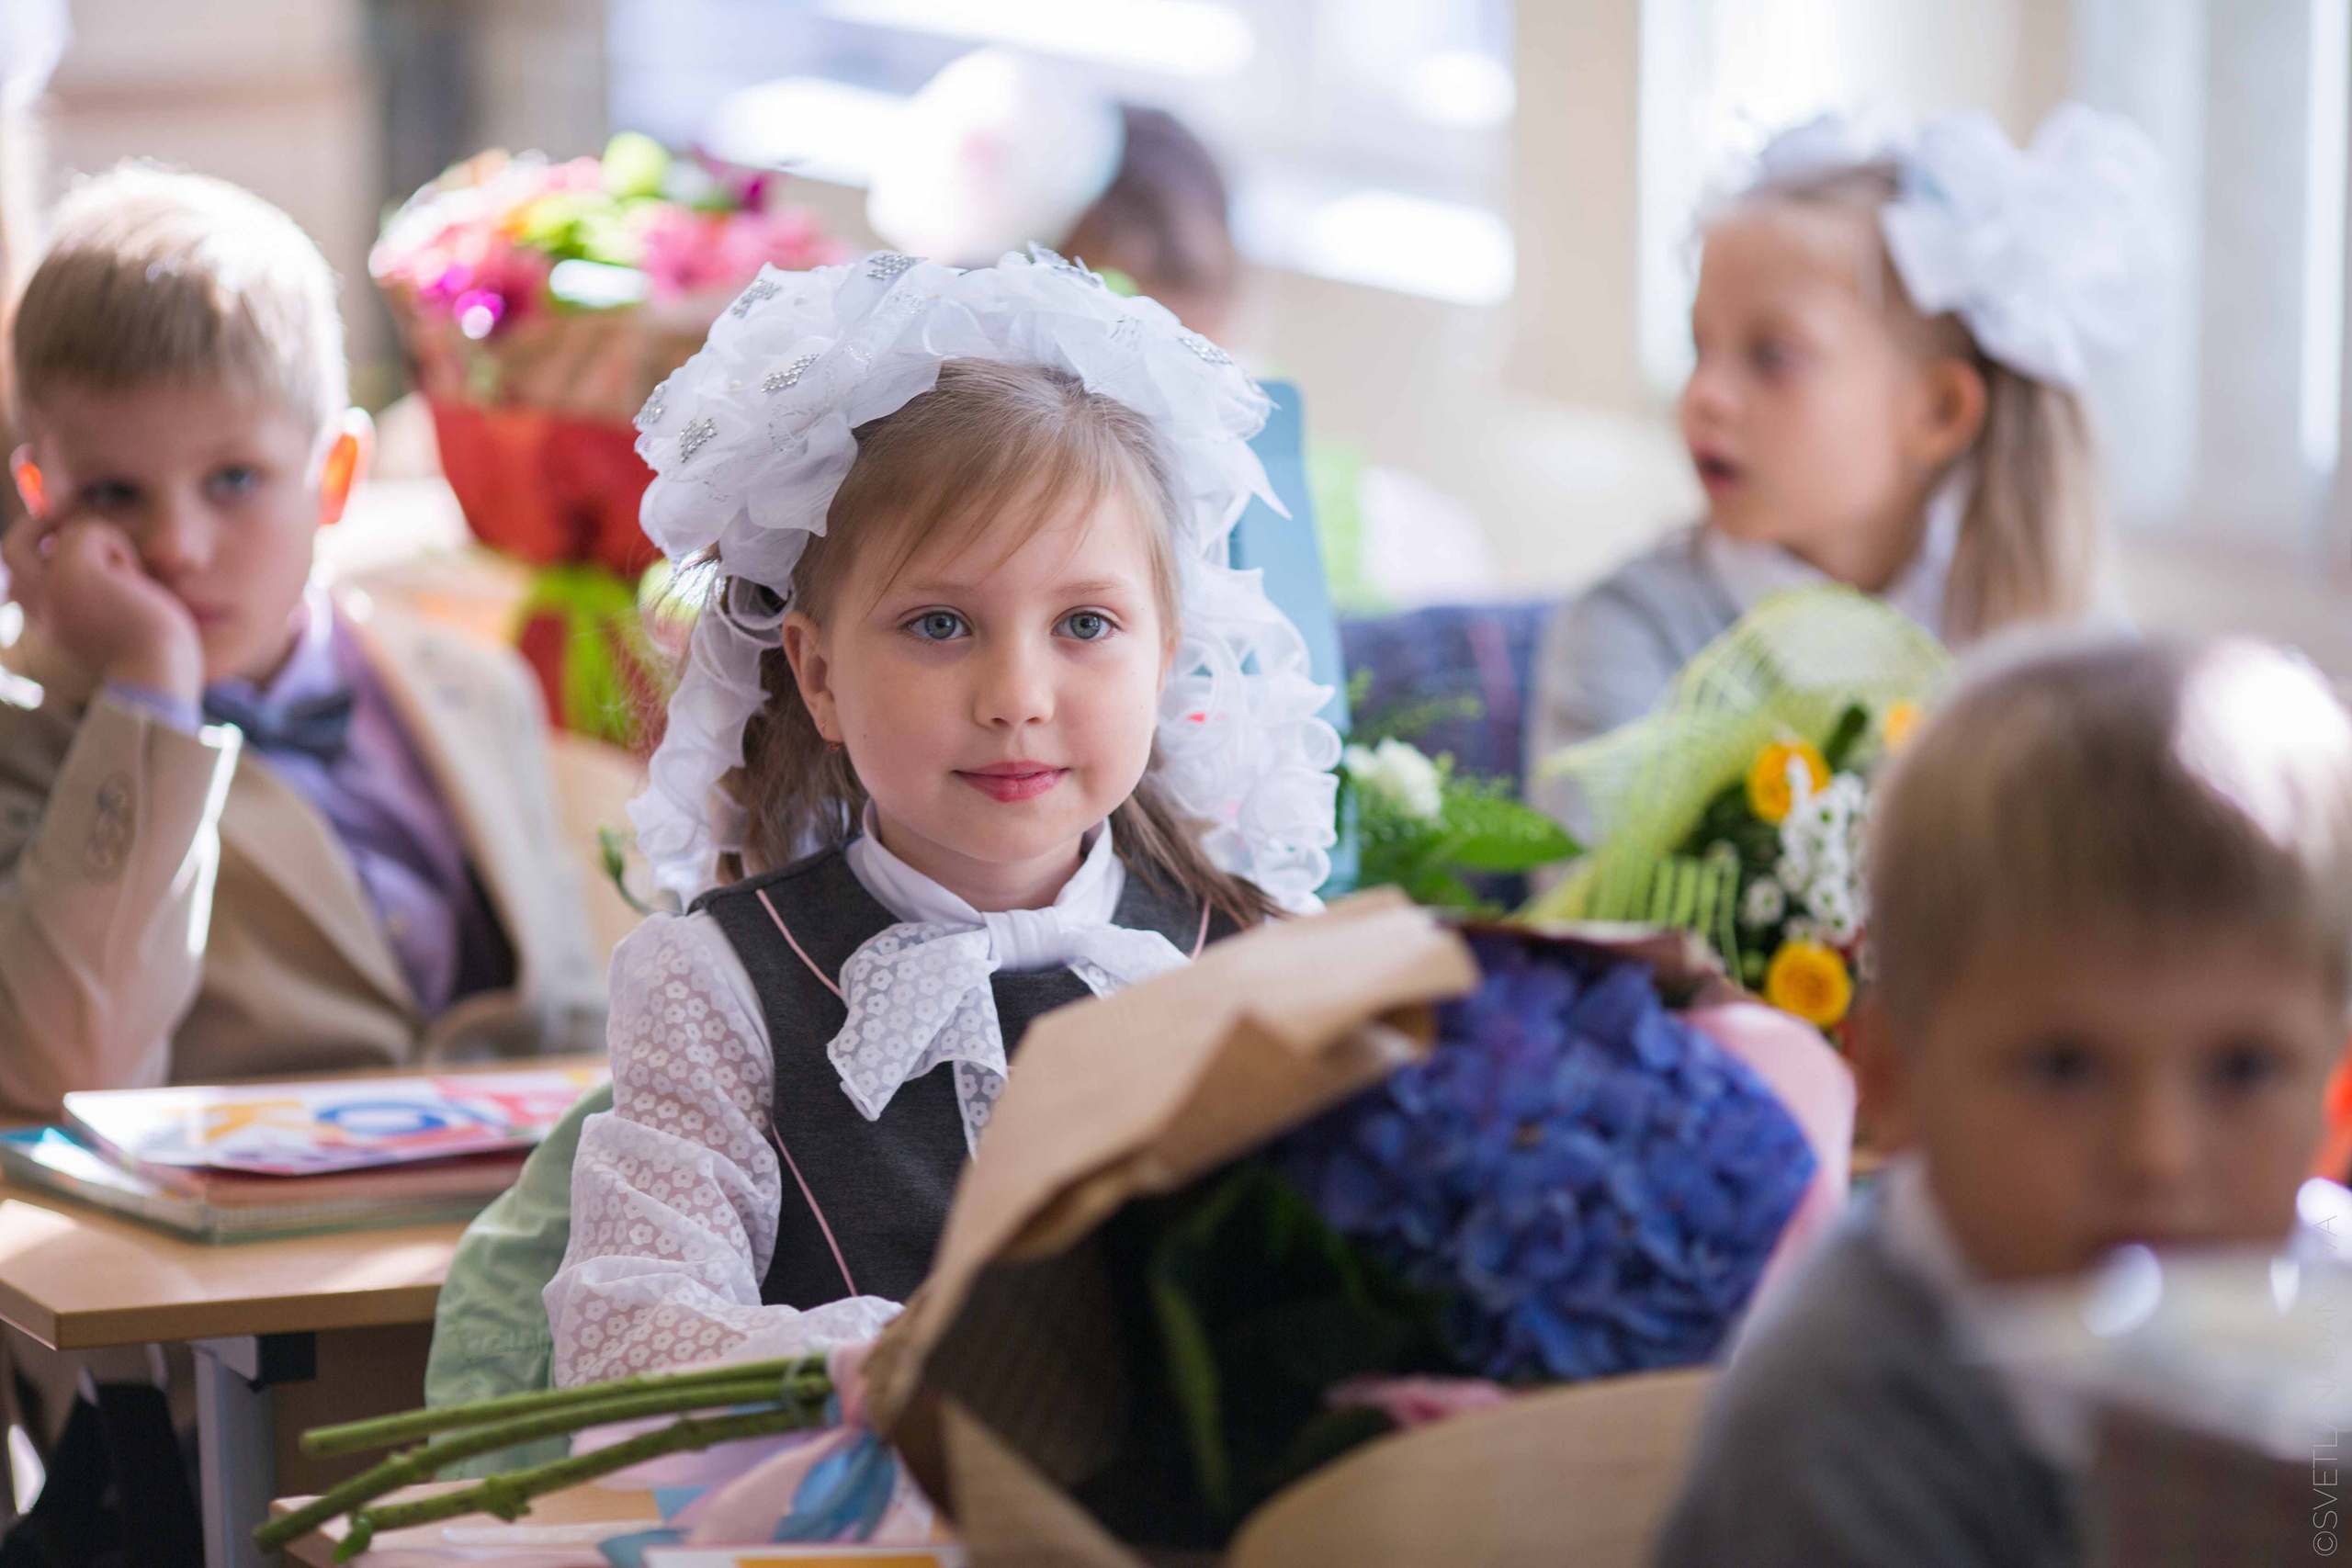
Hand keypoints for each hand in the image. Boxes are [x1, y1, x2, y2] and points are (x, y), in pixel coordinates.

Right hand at [1, 512, 200, 701]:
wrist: (157, 677)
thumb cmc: (156, 656)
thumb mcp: (123, 621)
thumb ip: (105, 592)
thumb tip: (113, 561)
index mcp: (50, 622)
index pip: (22, 580)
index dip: (37, 553)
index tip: (60, 541)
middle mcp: (40, 606)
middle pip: (12, 551)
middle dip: (36, 527)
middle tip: (66, 516)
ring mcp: (50, 587)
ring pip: (59, 532)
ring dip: (97, 539)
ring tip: (128, 573)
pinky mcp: (71, 572)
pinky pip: (90, 529)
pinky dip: (117, 543)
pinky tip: (135, 577)